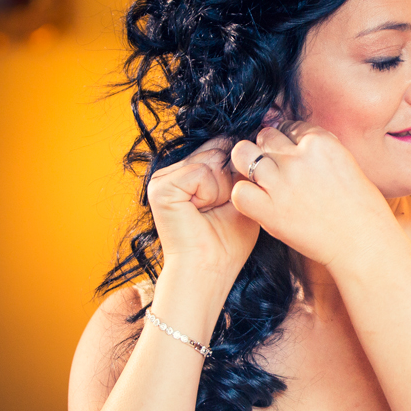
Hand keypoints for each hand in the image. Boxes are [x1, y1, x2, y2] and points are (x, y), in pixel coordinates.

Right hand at [147, 136, 260, 276]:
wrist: (210, 270)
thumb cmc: (228, 242)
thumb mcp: (242, 197)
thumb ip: (241, 169)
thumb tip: (249, 141)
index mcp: (189, 173)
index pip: (222, 147)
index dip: (237, 171)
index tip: (232, 200)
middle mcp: (173, 171)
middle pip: (218, 150)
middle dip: (230, 180)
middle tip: (220, 209)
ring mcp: (164, 177)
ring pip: (211, 159)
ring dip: (222, 189)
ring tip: (210, 212)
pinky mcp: (160, 186)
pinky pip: (200, 171)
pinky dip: (210, 193)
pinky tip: (200, 212)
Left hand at [228, 123, 398, 266]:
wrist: (364, 244)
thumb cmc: (362, 209)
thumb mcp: (346, 165)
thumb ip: (319, 152)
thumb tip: (297, 145)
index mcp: (321, 142)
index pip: (290, 126)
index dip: (288, 142)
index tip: (293, 157)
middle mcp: (299, 158)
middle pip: (265, 137)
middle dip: (267, 149)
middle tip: (274, 168)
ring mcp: (281, 183)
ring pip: (243, 155)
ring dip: (248, 165)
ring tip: (260, 180)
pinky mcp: (270, 211)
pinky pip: (239, 191)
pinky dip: (244, 195)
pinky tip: (258, 202)